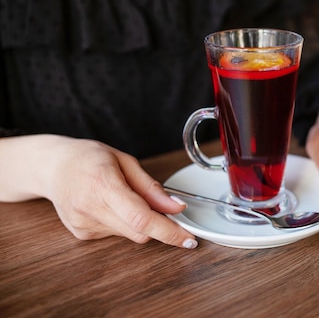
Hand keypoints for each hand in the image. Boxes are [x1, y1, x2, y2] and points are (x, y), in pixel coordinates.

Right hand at [0, 135, 197, 248]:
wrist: (51, 167)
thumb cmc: (89, 158)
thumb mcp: (125, 161)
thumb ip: (151, 187)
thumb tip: (177, 207)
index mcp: (104, 185)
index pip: (142, 218)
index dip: (169, 231)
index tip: (188, 238)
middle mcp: (91, 209)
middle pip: (140, 231)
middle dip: (159, 224)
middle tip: (160, 205)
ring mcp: (84, 225)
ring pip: (130, 234)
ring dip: (139, 222)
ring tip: (124, 197)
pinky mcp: (81, 234)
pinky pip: (116, 234)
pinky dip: (124, 223)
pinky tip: (110, 205)